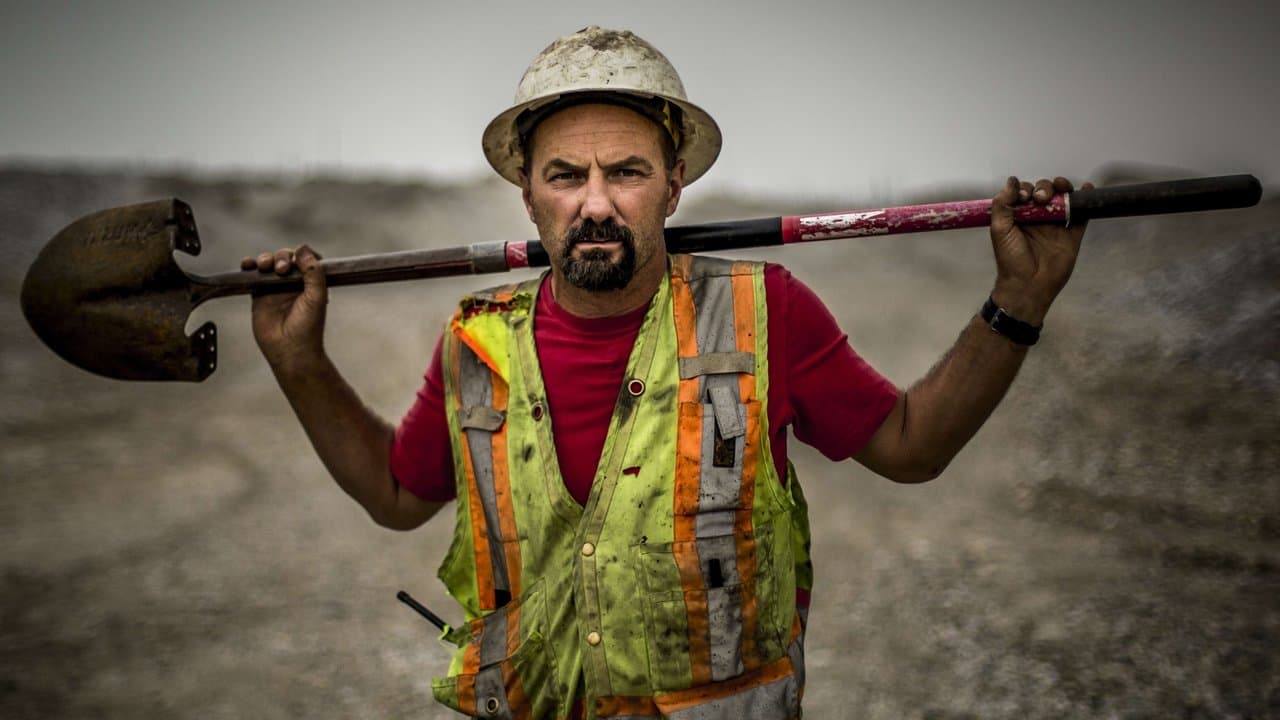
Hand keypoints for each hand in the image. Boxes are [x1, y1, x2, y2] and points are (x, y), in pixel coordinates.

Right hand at [240, 245, 327, 371]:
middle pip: (285, 258)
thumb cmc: (308, 328)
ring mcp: (276, 288)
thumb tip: (303, 249)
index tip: (298, 257)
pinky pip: (253, 276)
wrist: (291, 350)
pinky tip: (247, 264)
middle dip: (281, 256)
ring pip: (269, 264)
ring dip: (266, 259)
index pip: (306, 259)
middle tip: (281, 269)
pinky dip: (249, 267)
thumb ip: (314, 272)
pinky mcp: (259, 294)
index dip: (302, 254)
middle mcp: (294, 283)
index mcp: (311, 282)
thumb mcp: (317, 297)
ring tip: (265, 266)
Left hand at [989, 176, 1091, 324]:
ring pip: (1063, 199)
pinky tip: (1086, 188)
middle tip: (1041, 198)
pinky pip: (1081, 214)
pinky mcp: (1073, 234)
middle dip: (1045, 187)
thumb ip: (1003, 204)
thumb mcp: (999, 229)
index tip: (1025, 196)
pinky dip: (1085, 199)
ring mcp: (1057, 225)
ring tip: (1062, 187)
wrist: (1028, 285)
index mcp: (1019, 216)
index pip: (1025, 193)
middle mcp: (1038, 218)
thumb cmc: (1011, 259)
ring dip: (1063, 188)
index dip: (1026, 189)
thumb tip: (1012, 180)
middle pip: (1045, 192)